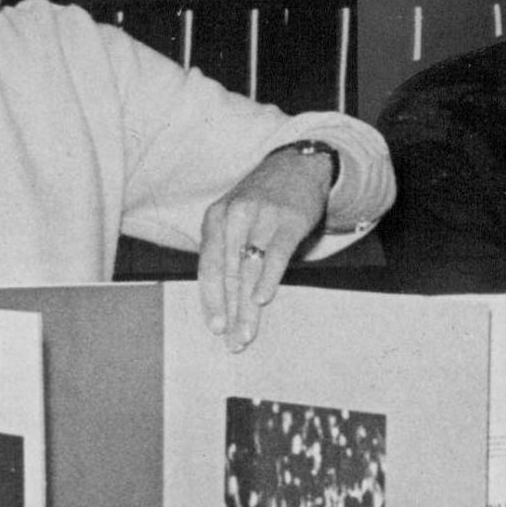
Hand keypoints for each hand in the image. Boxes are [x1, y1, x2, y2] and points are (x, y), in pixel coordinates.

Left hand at [199, 145, 333, 350]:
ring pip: (248, 269)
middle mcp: (234, 216)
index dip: (210, 299)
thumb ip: (226, 251)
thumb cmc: (262, 201)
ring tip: (247, 333)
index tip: (215, 328)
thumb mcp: (234, 217)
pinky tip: (262, 298)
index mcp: (215, 218)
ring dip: (247, 306)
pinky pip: (275, 254)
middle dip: (230, 311)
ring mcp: (261, 217)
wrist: (297, 165)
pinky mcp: (289, 220)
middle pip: (227, 273)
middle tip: (232, 342)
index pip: (208, 266)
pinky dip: (268, 277)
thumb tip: (222, 300)